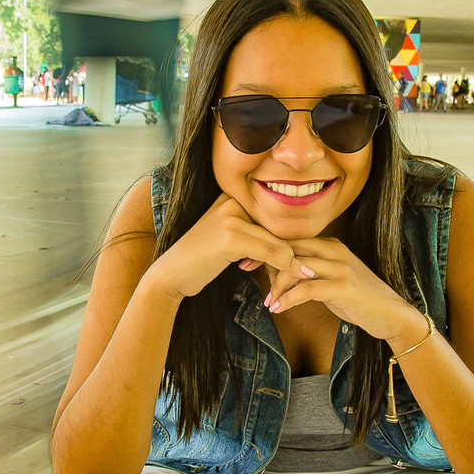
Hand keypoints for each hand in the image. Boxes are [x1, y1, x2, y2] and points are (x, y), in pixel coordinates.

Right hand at [148, 193, 313, 300]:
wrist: (171, 274)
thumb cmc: (200, 261)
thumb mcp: (230, 240)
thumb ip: (255, 234)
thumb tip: (291, 244)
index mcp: (231, 197)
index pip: (271, 216)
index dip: (287, 239)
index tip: (299, 260)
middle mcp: (231, 201)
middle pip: (276, 226)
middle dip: (291, 251)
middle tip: (303, 271)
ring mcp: (231, 217)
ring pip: (276, 239)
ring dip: (292, 261)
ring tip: (302, 276)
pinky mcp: (231, 237)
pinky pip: (270, 251)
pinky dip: (286, 266)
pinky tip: (298, 276)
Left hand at [263, 236, 422, 343]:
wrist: (391, 314)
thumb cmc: (358, 299)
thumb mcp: (330, 280)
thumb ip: (308, 273)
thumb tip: (278, 273)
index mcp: (330, 245)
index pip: (292, 239)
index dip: (267, 247)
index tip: (248, 258)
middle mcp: (334, 251)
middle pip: (290, 247)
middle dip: (265, 259)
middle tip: (245, 270)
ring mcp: (340, 268)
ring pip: (296, 267)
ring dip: (276, 285)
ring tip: (268, 301)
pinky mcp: (343, 287)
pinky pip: (307, 289)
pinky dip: (288, 299)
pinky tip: (279, 308)